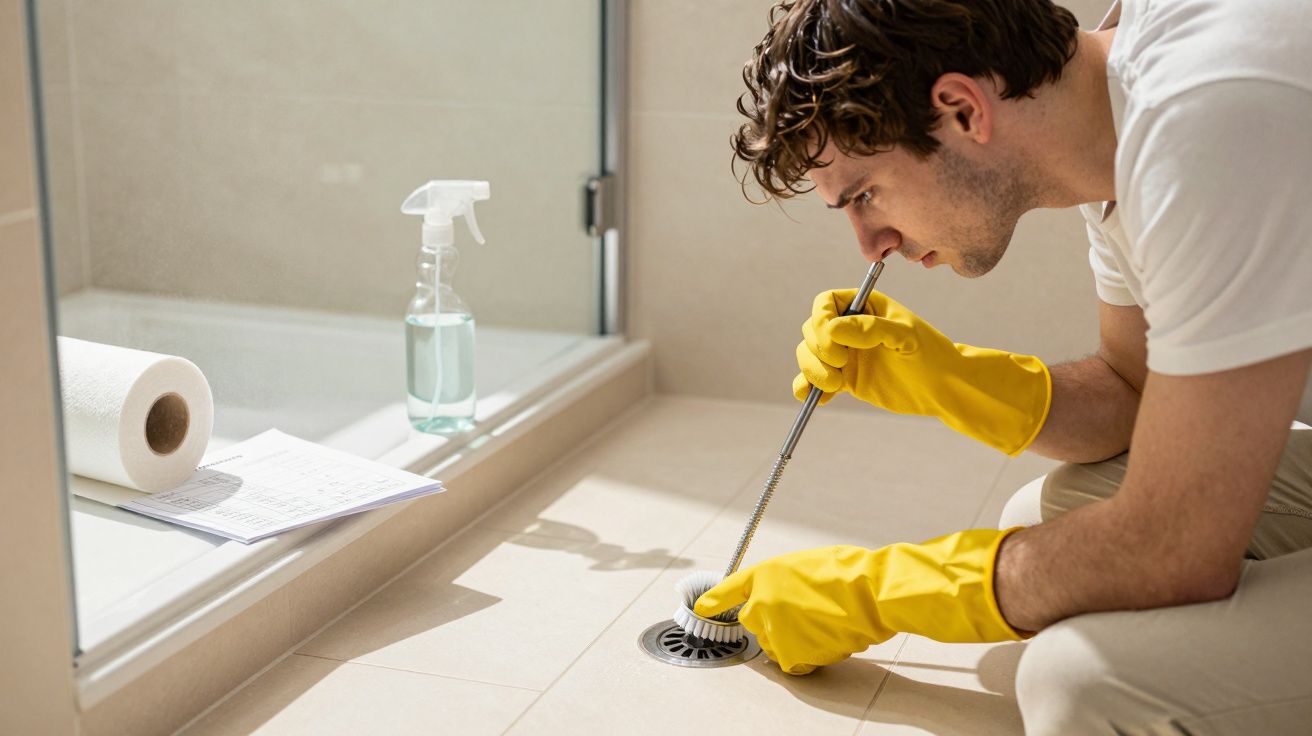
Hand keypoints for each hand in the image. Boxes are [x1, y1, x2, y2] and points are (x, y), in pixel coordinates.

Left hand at [694, 529, 1023, 674]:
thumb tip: (779, 600)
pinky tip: (824, 640)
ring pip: (772, 643)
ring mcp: (772, 630)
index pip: (729, 588)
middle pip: (753, 621)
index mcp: (764, 573)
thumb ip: (782, 582)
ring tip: (820, 624)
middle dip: (772, 620)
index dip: (714, 599)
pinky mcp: (789, 654)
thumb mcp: (804, 565)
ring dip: (789, 638)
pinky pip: (790, 662)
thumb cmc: (847, 574)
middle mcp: (761, 602)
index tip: (701, 608)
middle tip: (802, 615)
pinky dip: (805, 657)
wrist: (868, 593)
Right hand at [793, 288, 1050, 454]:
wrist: (943, 388)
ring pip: (808, 356)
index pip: (825, 303)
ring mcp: (845, 355)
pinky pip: (813, 382)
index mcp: (864, 307)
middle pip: (811, 330)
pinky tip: (820, 398)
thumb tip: (832, 329)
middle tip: (841, 363)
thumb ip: (871, 328)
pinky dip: (807, 389)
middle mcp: (850, 328)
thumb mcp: (905, 336)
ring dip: (812, 370)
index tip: (833, 339)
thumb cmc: (931, 355)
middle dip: (818, 348)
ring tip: (834, 385)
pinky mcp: (845, 379)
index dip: (821, 319)